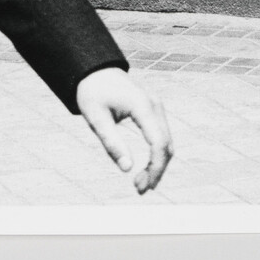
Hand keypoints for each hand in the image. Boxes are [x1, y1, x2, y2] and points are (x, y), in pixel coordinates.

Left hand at [76, 66, 173, 194]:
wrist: (94, 71)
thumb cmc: (93, 92)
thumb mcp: (96, 117)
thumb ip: (111, 142)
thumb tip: (127, 169)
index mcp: (141, 105)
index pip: (158, 142)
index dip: (155, 167)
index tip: (142, 186)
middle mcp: (154, 104)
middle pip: (166, 145)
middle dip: (157, 170)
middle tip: (139, 189)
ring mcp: (156, 106)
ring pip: (167, 142)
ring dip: (158, 165)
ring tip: (140, 183)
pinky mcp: (154, 110)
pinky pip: (162, 136)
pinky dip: (157, 154)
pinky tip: (146, 169)